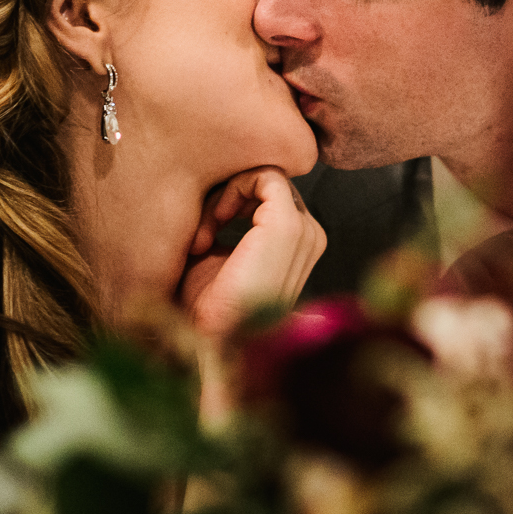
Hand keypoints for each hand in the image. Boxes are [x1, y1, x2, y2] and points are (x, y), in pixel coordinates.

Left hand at [181, 168, 325, 339]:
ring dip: (226, 197)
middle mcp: (311, 237)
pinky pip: (265, 176)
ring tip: (204, 235)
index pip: (270, 196)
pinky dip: (233, 190)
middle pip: (268, 185)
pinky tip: (215, 222)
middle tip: (201, 236)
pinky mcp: (289, 224)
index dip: (233, 204)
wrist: (214, 337)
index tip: (202, 238)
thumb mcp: (219, 256)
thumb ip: (227, 223)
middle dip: (228, 198)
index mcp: (301, 246)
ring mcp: (305, 231)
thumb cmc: (209, 306)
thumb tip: (212, 188)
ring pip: (265, 178)